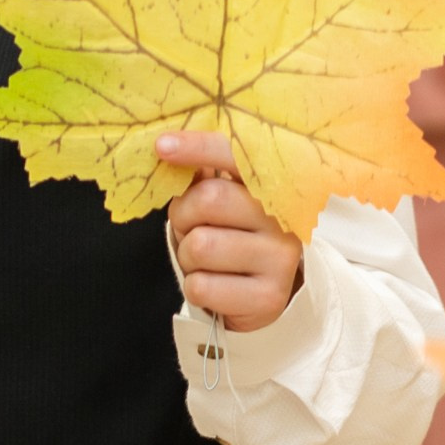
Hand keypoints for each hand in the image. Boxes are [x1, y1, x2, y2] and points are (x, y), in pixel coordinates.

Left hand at [159, 132, 300, 332]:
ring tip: (205, 261)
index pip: (235, 156)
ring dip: (188, 256)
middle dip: (184, 216)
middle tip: (192, 228)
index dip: (198, 147)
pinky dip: (195, 287)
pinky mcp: (268, 297)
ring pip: (201, 246)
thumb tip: (170, 149)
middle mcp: (282, 219)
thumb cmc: (231, 239)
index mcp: (270, 187)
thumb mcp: (221, 205)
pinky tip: (215, 286)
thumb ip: (203, 178)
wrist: (260, 296)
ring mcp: (280, 259)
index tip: (162, 146)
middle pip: (209, 200)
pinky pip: (202, 286)